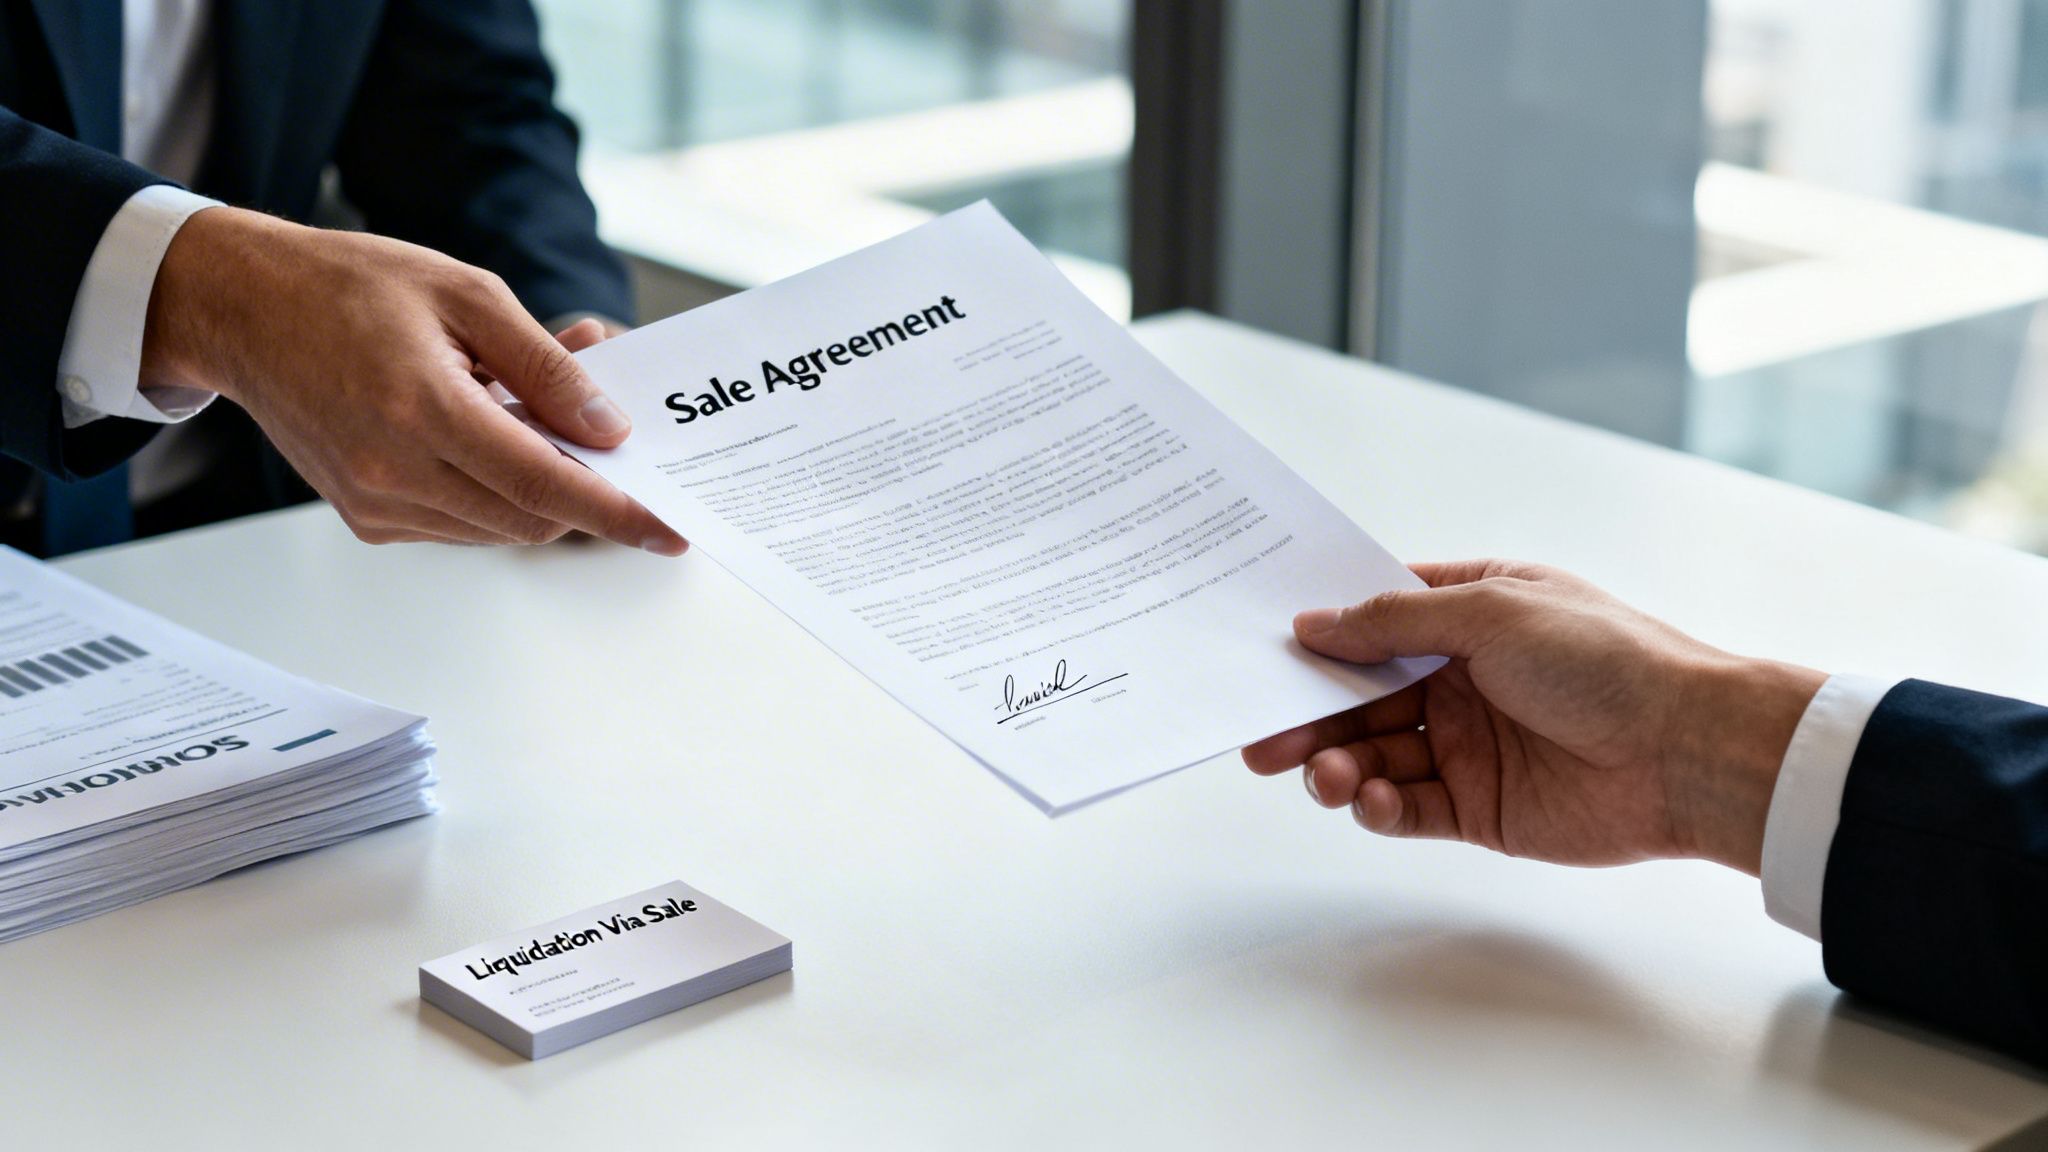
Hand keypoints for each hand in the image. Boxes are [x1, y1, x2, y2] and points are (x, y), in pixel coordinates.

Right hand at [141, 207, 687, 552]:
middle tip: (603, 428)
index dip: (616, 510)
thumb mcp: (467, 295)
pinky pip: (460, 524)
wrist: (244, 308)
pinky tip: (488, 431)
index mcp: (421, 408)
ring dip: (539, 486)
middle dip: (585, 489)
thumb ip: (547, 367)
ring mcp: (374, 502)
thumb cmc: (351, 286)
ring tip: (530, 408)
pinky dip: (495, 492)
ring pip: (499, 528)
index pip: (544, 484)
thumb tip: (609, 428)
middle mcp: (392, 471)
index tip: (668, 529)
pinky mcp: (365, 517)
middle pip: (531, 518)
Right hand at [1242, 561, 1824, 873]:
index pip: (1376, 618)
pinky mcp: (1480, 807)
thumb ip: (1393, 620)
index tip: (1264, 649)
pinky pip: (1407, 808)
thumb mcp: (1490, 612)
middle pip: (1361, 696)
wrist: (1687, 751)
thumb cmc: (1604, 660)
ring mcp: (1469, 744)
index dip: (1321, 634)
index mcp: (1471, 613)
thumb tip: (1314, 624)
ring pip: (1375, 755)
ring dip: (1338, 764)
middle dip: (1310, 715)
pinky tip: (1371, 799)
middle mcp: (1463, 677)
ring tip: (1325, 776)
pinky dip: (1378, 806)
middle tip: (1262, 737)